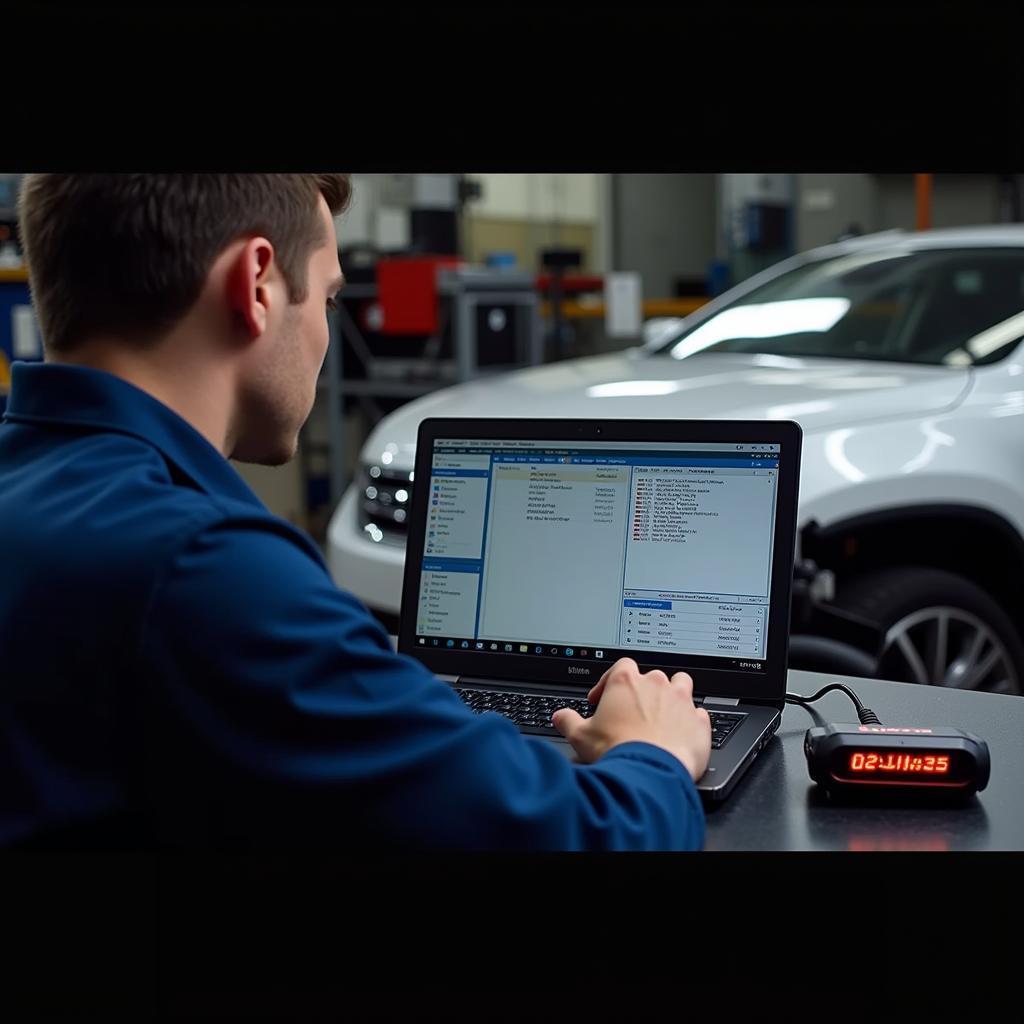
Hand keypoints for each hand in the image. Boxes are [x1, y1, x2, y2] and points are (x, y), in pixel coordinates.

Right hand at [551, 657, 711, 781]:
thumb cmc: (618, 751)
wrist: (650, 773)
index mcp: (627, 681)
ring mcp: (681, 701)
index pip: (621, 666)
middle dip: (643, 691)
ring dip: (673, 696)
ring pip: (681, 685)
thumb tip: (561, 717)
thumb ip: (568, 721)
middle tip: (632, 712)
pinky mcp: (699, 722)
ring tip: (663, 714)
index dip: (610, 682)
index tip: (604, 699)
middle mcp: (656, 685)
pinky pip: (699, 714)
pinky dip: (691, 721)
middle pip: (652, 675)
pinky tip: (681, 733)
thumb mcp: (580, 736)